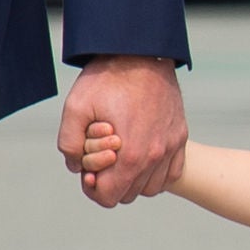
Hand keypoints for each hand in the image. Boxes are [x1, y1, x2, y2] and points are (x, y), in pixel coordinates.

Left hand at [62, 55, 185, 205]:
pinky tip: (141, 154)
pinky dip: (155, 172)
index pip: (109, 197)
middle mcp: (155, 156)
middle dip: (112, 181)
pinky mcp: (180, 137)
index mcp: (131, 155)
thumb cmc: (107, 78)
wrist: (141, 52)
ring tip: (121, 155)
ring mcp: (172, 147)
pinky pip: (170, 173)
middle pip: (129, 194)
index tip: (88, 171)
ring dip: (133, 179)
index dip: (93, 188)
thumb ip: (69, 144)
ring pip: (150, 187)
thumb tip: (76, 167)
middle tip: (102, 157)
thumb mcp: (75, 107)